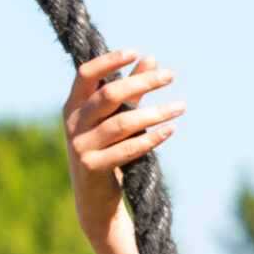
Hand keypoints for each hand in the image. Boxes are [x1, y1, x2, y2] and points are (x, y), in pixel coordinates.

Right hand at [62, 49, 182, 231]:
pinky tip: (169, 130)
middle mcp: (72, 124)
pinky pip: (127, 149)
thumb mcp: (115, 119)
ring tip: (180, 106)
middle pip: (108, 94)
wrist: (94, 202)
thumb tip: (151, 59)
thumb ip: (131, 91)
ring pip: (122, 123)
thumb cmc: (106, 152)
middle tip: (171, 76)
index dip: (109, 60)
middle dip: (142, 83)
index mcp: (73, 107)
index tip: (136, 51)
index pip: (86, 74)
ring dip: (155, 112)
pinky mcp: (92, 167)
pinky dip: (151, 139)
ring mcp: (80, 147)